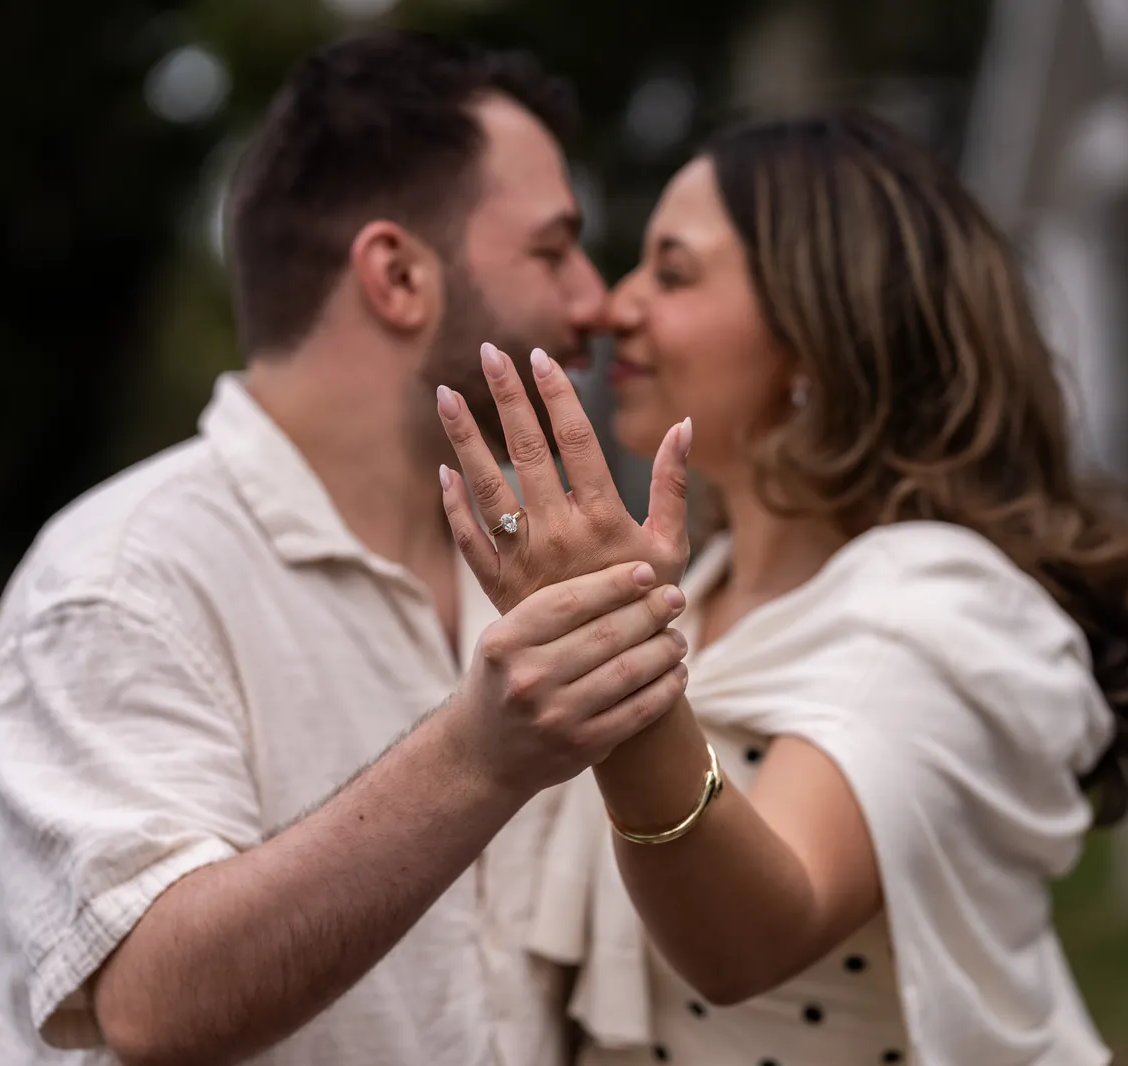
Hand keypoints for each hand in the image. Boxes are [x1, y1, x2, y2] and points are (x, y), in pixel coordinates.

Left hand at [435, 342, 691, 613]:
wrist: (612, 673)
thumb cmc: (648, 602)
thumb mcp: (672, 544)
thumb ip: (674, 484)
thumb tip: (684, 425)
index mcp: (602, 518)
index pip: (575, 441)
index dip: (557, 395)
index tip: (540, 357)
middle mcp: (558, 533)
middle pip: (526, 451)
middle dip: (507, 397)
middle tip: (489, 354)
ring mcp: (523, 559)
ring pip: (487, 487)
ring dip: (464, 439)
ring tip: (445, 395)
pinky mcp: (499, 585)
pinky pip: (469, 538)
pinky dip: (454, 505)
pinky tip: (444, 471)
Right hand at [444, 560, 689, 797]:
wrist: (484, 755)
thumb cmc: (504, 680)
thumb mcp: (506, 639)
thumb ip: (551, 609)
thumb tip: (621, 573)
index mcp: (506, 641)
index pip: (570, 601)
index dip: (615, 583)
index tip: (647, 572)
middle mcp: (528, 678)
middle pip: (607, 633)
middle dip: (650, 611)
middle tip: (675, 597)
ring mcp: (556, 716)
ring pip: (629, 670)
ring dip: (664, 648)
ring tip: (678, 637)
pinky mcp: (583, 746)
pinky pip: (639, 711)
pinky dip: (666, 688)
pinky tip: (677, 672)